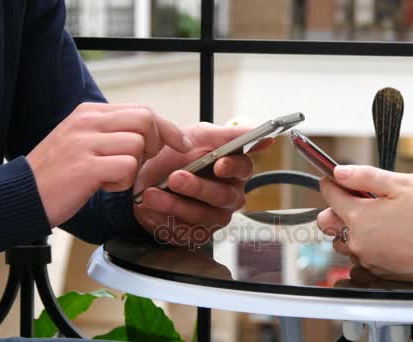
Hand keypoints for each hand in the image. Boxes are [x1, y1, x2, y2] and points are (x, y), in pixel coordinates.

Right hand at [27, 103, 190, 226]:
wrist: (20, 195)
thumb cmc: (58, 173)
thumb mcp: (83, 141)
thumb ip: (113, 132)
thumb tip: (154, 133)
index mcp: (89, 112)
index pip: (141, 110)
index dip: (167, 128)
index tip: (181, 143)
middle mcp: (87, 121)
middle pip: (145, 121)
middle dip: (155, 145)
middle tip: (137, 164)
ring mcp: (85, 142)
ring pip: (138, 145)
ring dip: (133, 168)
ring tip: (110, 177)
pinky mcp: (85, 166)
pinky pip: (126, 167)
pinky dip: (122, 182)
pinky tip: (102, 186)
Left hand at [133, 122, 271, 245]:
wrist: (146, 176)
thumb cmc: (177, 154)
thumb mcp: (199, 136)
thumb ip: (230, 135)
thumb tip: (266, 138)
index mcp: (234, 170)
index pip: (243, 168)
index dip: (232, 167)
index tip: (218, 164)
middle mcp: (229, 196)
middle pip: (223, 196)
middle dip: (197, 187)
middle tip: (175, 177)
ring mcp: (214, 218)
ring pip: (202, 217)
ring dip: (174, 205)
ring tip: (151, 194)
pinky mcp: (195, 234)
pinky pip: (184, 232)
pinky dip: (163, 220)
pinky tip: (149, 209)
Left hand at [317, 165, 412, 281]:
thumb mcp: (401, 185)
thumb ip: (365, 176)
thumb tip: (339, 172)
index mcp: (359, 216)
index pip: (330, 195)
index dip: (332, 183)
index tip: (336, 179)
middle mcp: (358, 241)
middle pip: (329, 224)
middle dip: (337, 211)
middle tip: (358, 203)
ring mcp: (367, 259)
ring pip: (344, 243)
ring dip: (352, 232)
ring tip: (377, 221)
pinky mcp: (379, 273)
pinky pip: (361, 259)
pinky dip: (367, 249)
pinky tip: (386, 239)